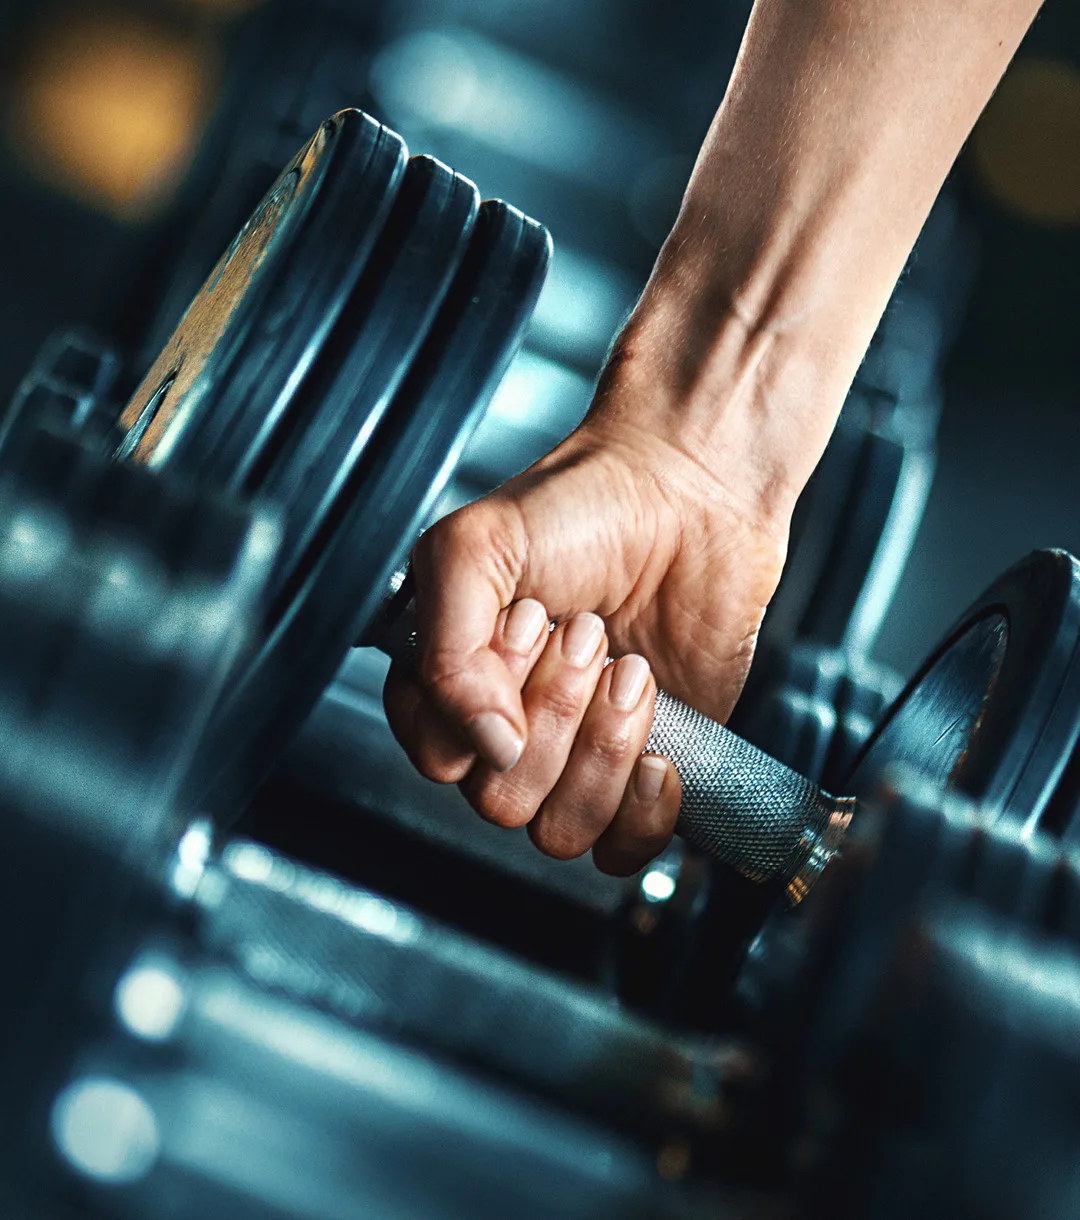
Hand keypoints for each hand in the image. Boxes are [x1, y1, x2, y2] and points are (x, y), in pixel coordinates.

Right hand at [383, 332, 794, 874]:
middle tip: (587, 634)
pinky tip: (658, 746)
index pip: (435, 753)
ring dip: (602, 748)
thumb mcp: (476, 549)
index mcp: (452, 679)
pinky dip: (641, 811)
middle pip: (500, 799)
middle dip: (555, 713)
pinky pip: (622, 848)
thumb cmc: (581, 507)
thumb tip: (488, 746)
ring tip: (629, 669)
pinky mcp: (640, 770)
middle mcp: (507, 725)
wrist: (688, 494)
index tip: (525, 627)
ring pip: (560, 829)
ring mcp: (575, 754)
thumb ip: (446, 650)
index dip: (481, 706)